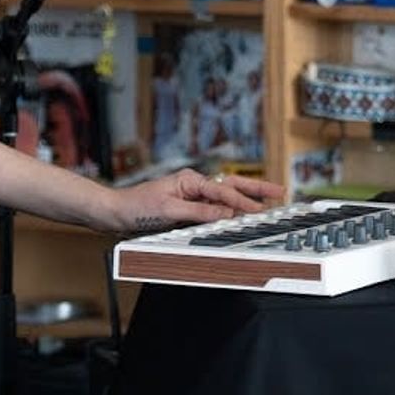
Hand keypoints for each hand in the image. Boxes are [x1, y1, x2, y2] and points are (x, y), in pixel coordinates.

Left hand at [101, 169, 284, 234]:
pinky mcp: (186, 208)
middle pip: (231, 186)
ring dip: (246, 198)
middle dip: (256, 190)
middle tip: (280, 193)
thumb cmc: (136, 208)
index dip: (244, 203)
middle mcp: (193, 186)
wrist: (114, 213)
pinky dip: (229, 210)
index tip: (262, 210)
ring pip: (225, 196)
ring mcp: (191, 196)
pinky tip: (239, 213)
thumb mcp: (169, 211)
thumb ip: (199, 212)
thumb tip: (226, 212)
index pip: (224, 192)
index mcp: (191, 181)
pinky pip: (213, 208)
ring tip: (267, 200)